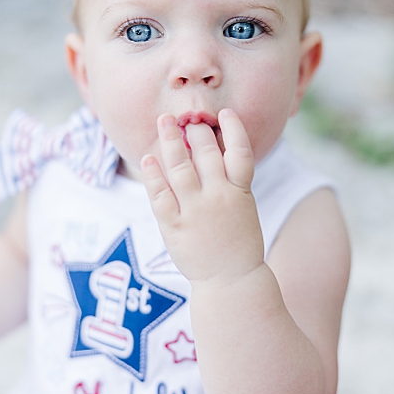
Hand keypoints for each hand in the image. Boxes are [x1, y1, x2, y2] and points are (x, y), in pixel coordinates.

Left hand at [141, 109, 264, 284]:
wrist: (232, 281)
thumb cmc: (239, 244)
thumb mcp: (245, 209)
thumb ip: (231, 184)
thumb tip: (215, 153)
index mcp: (241, 193)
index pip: (241, 152)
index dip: (234, 129)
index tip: (226, 112)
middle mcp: (219, 198)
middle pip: (206, 154)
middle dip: (196, 131)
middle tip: (187, 116)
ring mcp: (196, 212)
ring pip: (180, 168)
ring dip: (170, 141)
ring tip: (164, 122)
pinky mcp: (175, 226)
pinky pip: (160, 195)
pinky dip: (153, 174)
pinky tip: (148, 158)